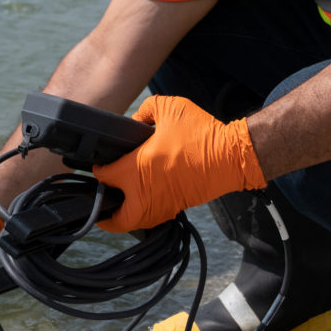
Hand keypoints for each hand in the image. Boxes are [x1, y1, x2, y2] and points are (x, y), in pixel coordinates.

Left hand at [91, 95, 266, 231]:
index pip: (105, 177)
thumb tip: (135, 122)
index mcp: (136, 170)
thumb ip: (145, 111)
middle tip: (101, 204)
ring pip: (135, 223)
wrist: (231, 157)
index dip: (99, 171)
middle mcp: (145, 194)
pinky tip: (144, 200)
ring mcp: (161, 205)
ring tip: (121, 204)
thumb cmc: (200, 134)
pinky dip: (144, 215)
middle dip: (105, 215)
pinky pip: (153, 219)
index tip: (100, 166)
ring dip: (125, 217)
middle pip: (116, 219)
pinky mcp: (176, 208)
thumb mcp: (169, 107)